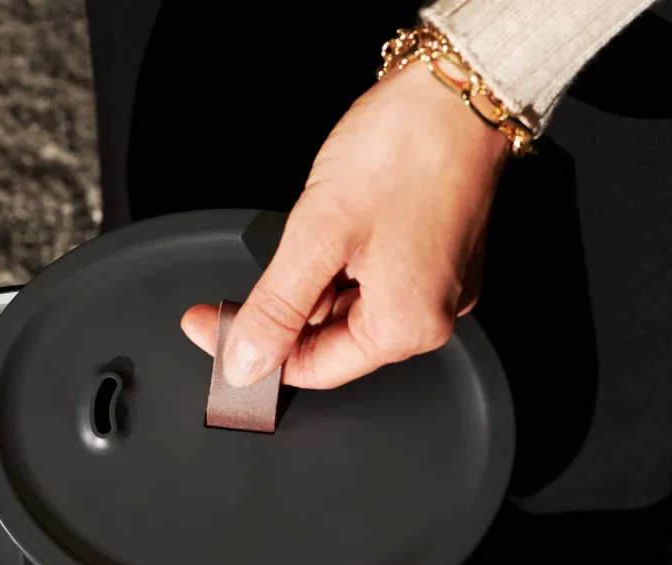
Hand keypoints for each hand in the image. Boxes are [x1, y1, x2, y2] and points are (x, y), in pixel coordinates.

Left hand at [180, 60, 510, 388]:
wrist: (459, 87)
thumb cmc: (404, 149)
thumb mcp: (317, 235)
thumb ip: (276, 309)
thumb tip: (245, 363)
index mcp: (406, 327)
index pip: (313, 369)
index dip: (256, 352)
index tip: (211, 327)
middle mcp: (429, 316)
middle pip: (332, 339)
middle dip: (288, 307)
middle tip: (260, 265)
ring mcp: (437, 286)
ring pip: (349, 306)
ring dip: (315, 278)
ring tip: (319, 221)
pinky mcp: (436, 257)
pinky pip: (374, 278)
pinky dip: (343, 261)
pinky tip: (337, 222)